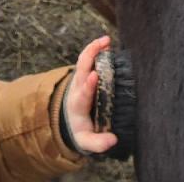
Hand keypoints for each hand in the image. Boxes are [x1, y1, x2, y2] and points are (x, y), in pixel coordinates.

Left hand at [64, 36, 118, 155]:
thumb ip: (98, 143)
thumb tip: (113, 140)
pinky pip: (87, 59)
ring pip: (83, 60)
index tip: (94, 76)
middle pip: (81, 68)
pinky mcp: (84, 74)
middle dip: (90, 55)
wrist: (69, 120)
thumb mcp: (86, 141)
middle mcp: (77, 88)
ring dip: (93, 48)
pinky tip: (107, 43)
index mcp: (78, 105)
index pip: (82, 94)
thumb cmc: (80, 130)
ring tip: (107, 40)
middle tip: (105, 45)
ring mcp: (79, 79)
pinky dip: (95, 49)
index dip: (88, 85)